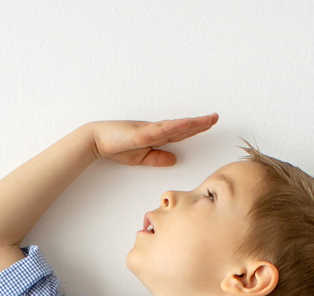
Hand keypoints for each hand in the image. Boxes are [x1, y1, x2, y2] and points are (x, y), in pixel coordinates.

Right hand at [85, 115, 217, 167]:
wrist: (98, 141)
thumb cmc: (117, 147)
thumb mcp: (142, 158)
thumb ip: (158, 158)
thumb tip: (175, 159)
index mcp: (157, 136)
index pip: (181, 132)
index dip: (196, 129)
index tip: (210, 124)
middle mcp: (156, 129)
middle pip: (183, 127)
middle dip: (200, 123)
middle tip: (216, 117)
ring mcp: (150, 130)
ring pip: (176, 126)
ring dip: (193, 123)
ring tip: (208, 119)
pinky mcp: (142, 133)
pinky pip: (162, 130)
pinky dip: (176, 126)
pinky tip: (187, 123)